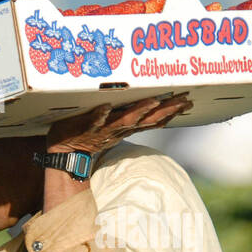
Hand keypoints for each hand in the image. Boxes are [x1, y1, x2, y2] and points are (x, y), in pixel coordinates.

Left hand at [46, 93, 192, 155]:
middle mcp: (119, 129)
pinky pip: (94, 122)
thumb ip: (129, 116)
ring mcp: (104, 130)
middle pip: (146, 119)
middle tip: (182, 100)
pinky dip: (100, 116)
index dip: (171, 112)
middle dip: (165, 110)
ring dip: (139, 111)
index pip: (154, 120)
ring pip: (125, 120)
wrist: (63, 151)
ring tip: (152, 102)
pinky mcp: (86, 129)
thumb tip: (145, 104)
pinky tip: (106, 108)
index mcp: (127, 127)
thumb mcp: (113, 126)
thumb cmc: (89, 134)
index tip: (187, 101)